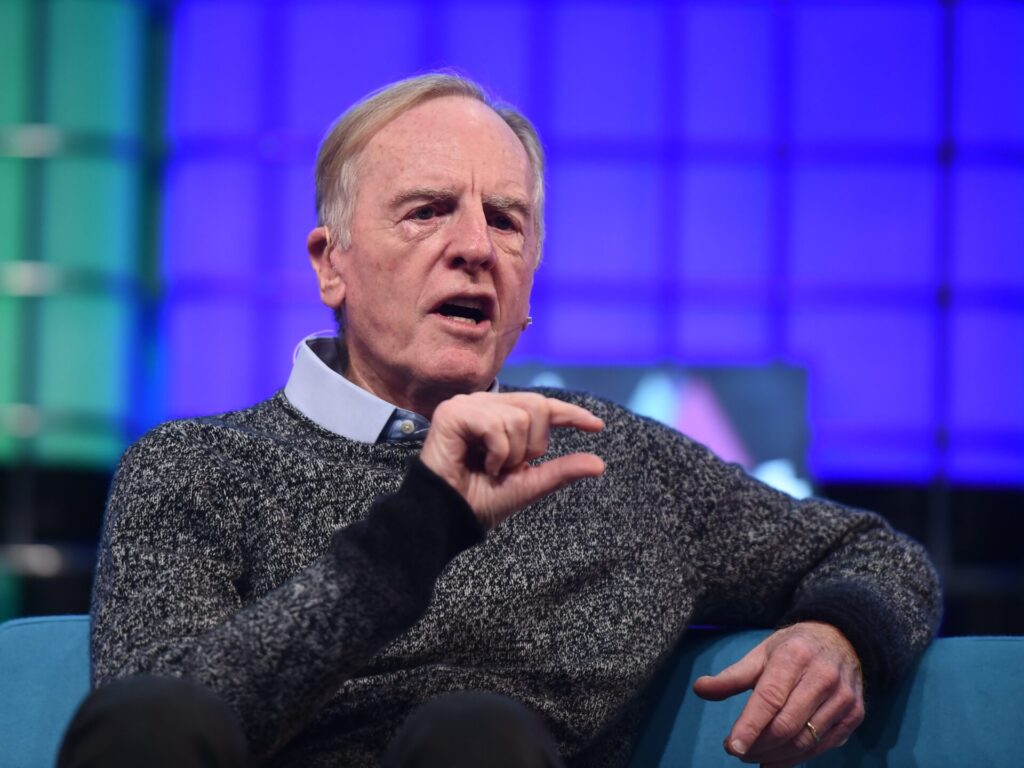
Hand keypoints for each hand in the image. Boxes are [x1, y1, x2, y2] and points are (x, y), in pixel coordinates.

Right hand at [420, 392, 604, 528]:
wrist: (449, 517)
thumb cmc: (481, 500)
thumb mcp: (529, 484)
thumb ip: (561, 471)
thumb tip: (600, 464)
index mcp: (502, 417)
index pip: (543, 406)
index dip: (570, 414)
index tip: (597, 427)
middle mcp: (486, 405)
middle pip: (537, 406)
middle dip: (533, 445)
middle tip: (510, 467)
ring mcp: (468, 406)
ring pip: (519, 418)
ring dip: (511, 454)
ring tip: (490, 468)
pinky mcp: (453, 413)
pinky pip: (496, 425)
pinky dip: (497, 453)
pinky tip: (480, 465)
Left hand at [692, 621, 863, 767]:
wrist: (843, 639)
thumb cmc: (793, 648)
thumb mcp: (761, 653)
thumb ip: (732, 676)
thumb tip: (700, 689)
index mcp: (794, 656)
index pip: (769, 698)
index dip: (749, 726)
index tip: (731, 746)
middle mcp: (823, 677)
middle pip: (787, 725)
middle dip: (758, 745)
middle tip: (737, 752)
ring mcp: (843, 698)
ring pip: (805, 741)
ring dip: (775, 756)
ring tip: (754, 756)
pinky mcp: (854, 715)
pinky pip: (823, 746)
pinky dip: (796, 759)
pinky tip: (776, 759)